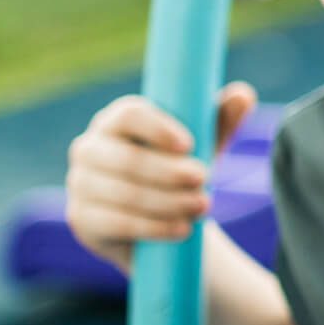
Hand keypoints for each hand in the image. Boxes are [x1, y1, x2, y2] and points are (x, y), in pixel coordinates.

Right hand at [63, 82, 257, 271]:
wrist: (154, 220)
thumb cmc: (178, 168)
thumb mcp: (202, 145)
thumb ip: (220, 119)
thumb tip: (243, 95)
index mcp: (116, 120)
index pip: (129, 115)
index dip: (157, 128)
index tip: (188, 144)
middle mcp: (90, 147)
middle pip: (127, 159)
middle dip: (169, 173)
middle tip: (205, 181)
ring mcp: (80, 183)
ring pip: (124, 194)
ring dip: (168, 203)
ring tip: (202, 207)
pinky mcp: (82, 218)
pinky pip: (115, 223)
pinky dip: (153, 227)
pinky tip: (181, 229)